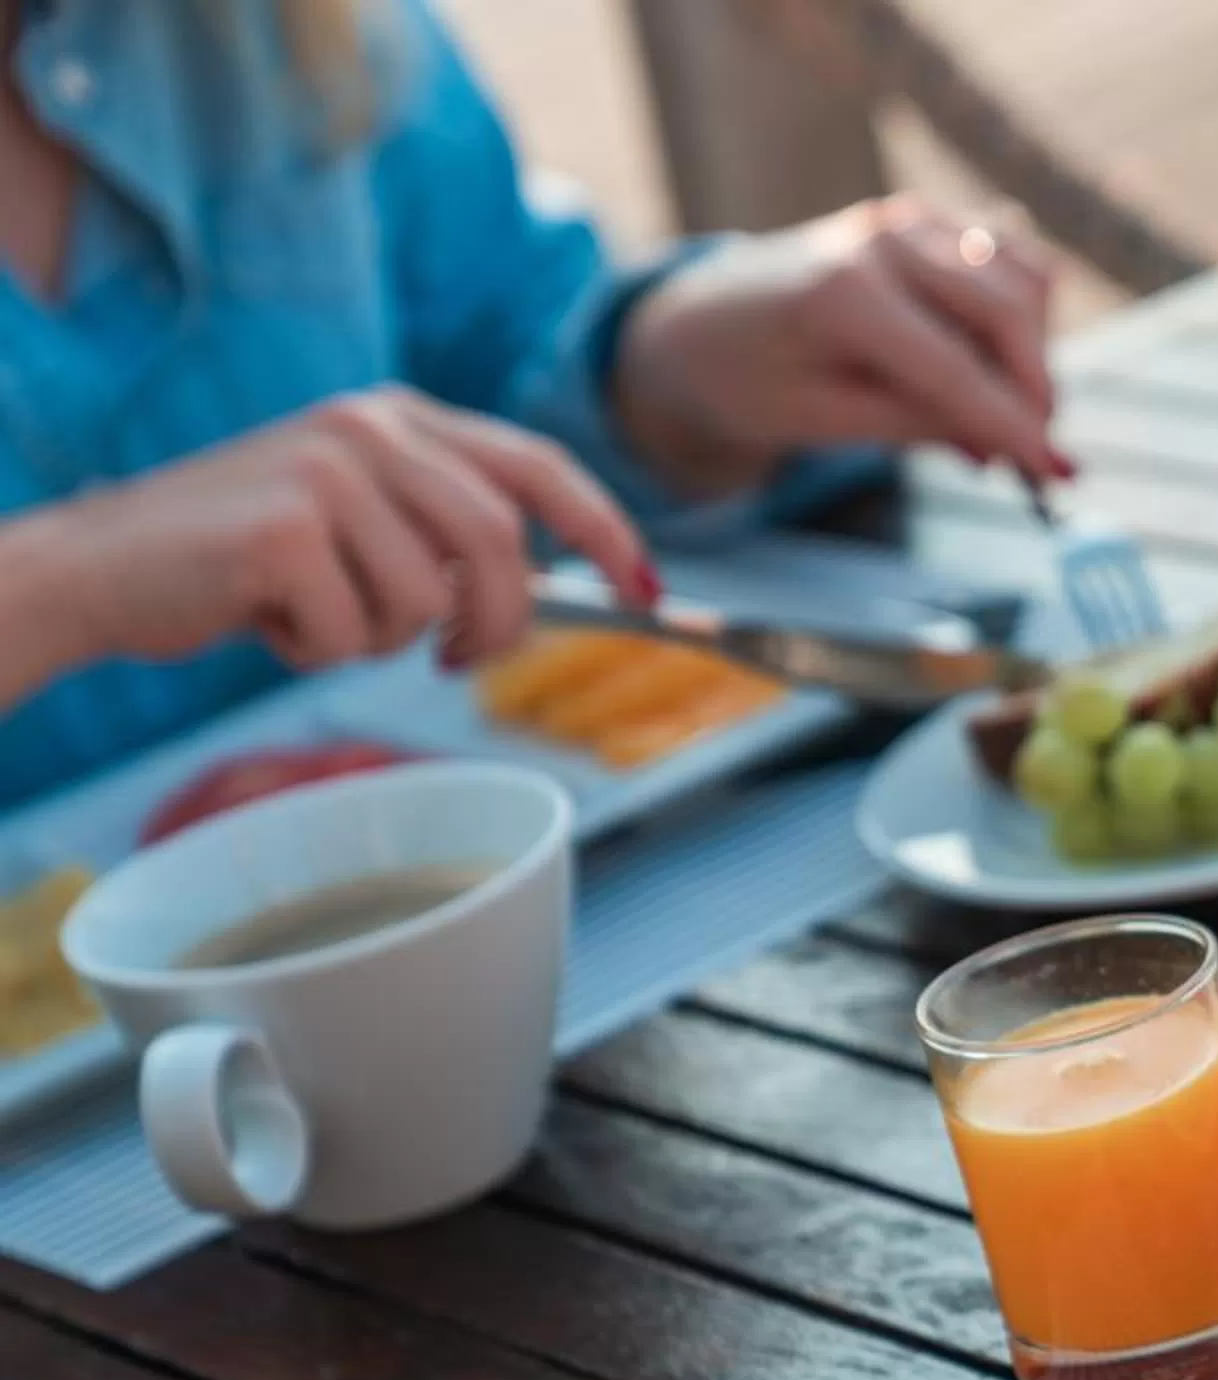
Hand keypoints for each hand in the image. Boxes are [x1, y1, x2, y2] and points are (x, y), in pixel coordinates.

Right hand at [0, 387, 649, 686]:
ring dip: (382, 638)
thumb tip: (551, 587)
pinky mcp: (283, 527)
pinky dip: (319, 649)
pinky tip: (268, 620)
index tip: (649, 588)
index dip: (605, 530)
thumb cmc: (243, 560)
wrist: (104, 566)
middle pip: (503, 545)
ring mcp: (325, 470)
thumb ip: (445, 531)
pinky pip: (355, 628)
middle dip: (497, 623)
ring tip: (317, 616)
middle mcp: (370, 428)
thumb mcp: (359, 519)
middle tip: (457, 659)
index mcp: (401, 418)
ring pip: (427, 599)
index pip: (539, 467)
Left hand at [610, 196, 1066, 498]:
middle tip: (1037, 457)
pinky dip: (1022, 314)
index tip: (1062, 476)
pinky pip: (1012, 259)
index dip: (1016, 428)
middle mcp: (884, 238)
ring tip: (996, 410)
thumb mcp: (823, 424)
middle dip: (1036, 388)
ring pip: (1024, 275)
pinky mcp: (927, 219)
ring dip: (1032, 348)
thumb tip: (1011, 447)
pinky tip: (990, 363)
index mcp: (842, 293)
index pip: (957, 369)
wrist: (706, 322)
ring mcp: (909, 218)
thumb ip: (916, 426)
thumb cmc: (754, 382)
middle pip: (1008, 309)